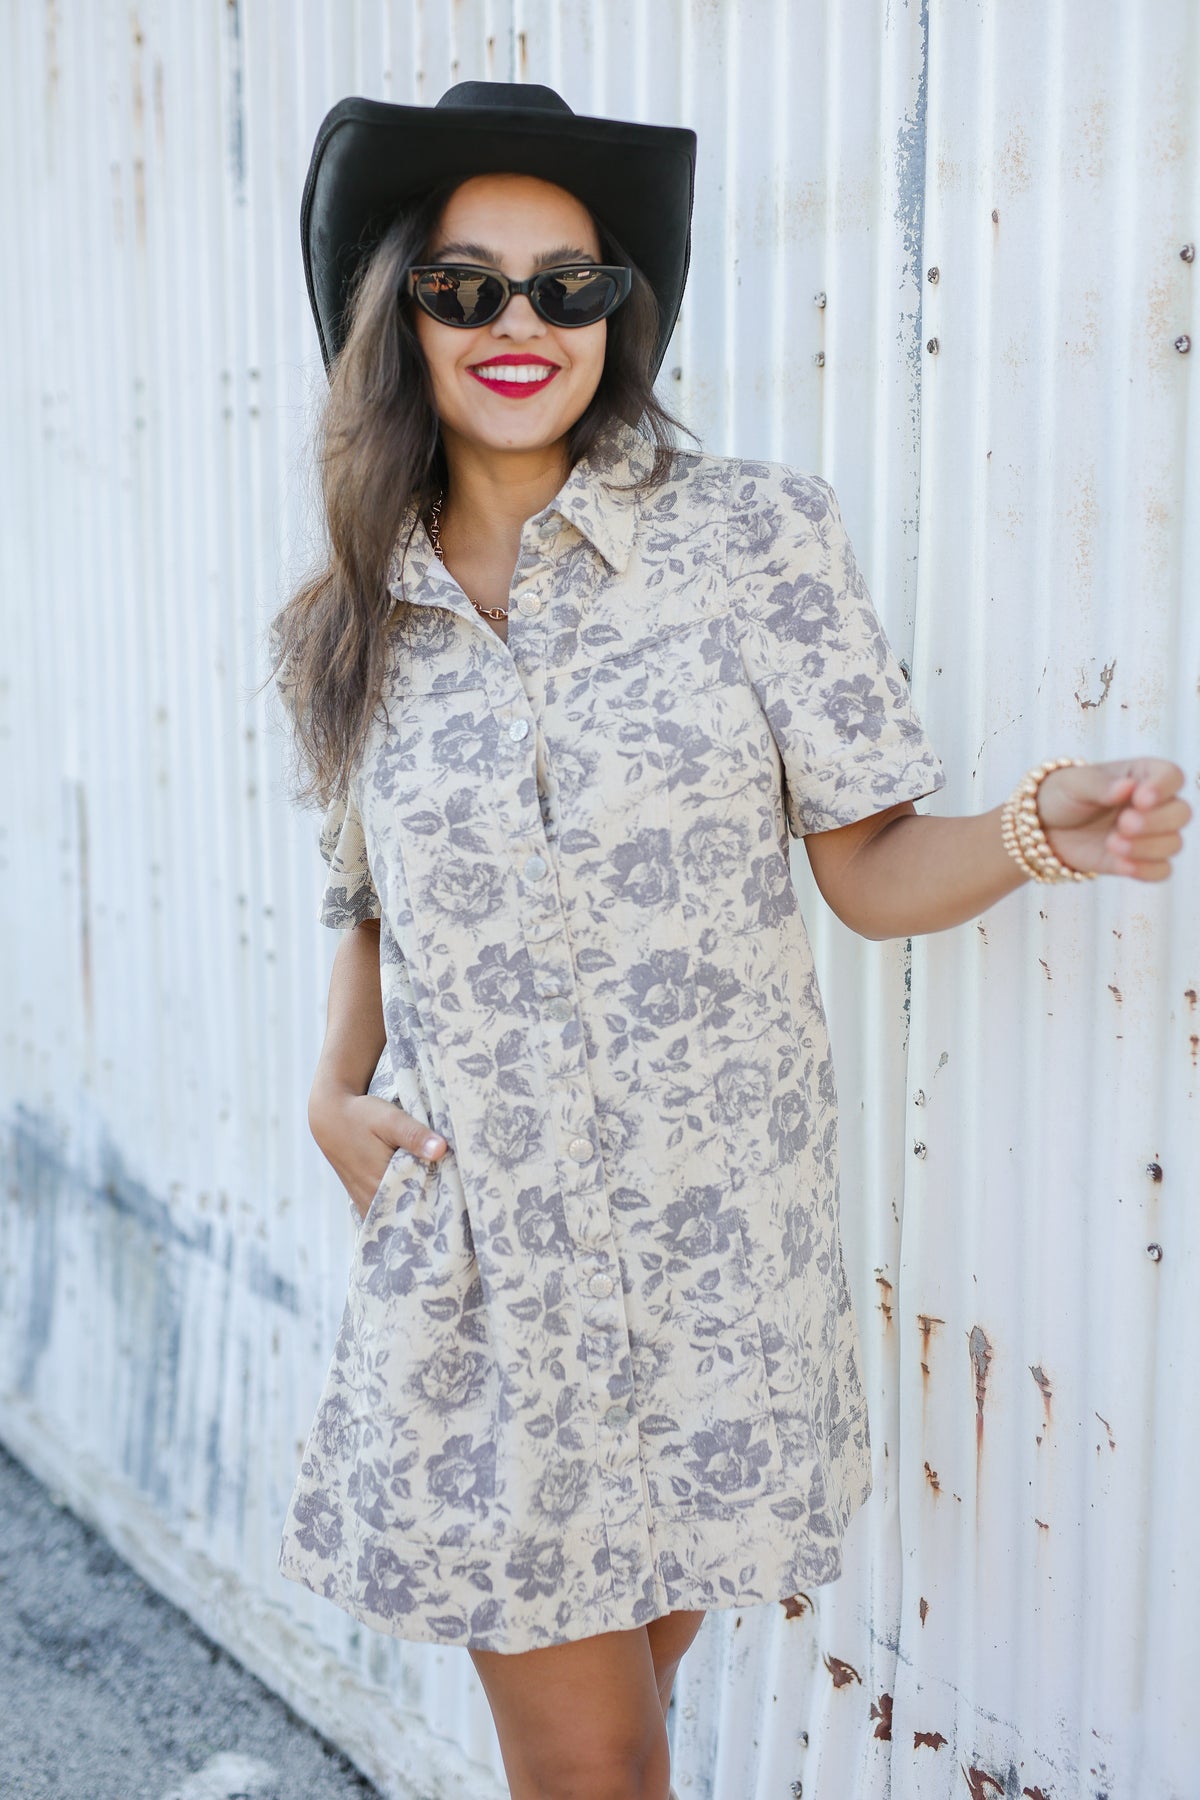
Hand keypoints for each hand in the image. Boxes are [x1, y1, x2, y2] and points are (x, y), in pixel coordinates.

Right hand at [307, 1087, 448, 1217]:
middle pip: (408, 1216)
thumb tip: (441, 1149)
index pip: (418, 1207)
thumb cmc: (361, 1116)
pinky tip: (417, 1201)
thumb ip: (415, 1135)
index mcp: (380, 1184)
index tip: (458, 1203)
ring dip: (415, 1212)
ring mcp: (365, 1202)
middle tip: (454, 1207)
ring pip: (396, 1217)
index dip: (439, 1206)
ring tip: (439, 1206)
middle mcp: (371, 1199)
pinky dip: (400, 1210)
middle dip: (430, 1212)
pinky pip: (385, 1212)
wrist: (330, 1117)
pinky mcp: (363, 1198)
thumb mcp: (390, 1119)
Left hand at [1036, 758, 1191, 880]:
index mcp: (1142, 775)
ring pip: (1173, 843)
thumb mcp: (1074, 784)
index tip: (1140, 799)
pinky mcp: (1138, 860)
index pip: (1171, 776)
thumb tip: (1127, 787)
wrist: (1043, 828)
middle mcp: (1153, 804)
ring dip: (1148, 847)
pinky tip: (1122, 866)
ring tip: (1113, 844)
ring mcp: (1149, 834)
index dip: (1163, 788)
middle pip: (1181, 813)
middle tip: (1124, 824)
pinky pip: (1160, 870)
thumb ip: (1101, 785)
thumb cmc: (1062, 796)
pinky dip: (1146, 870)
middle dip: (1157, 822)